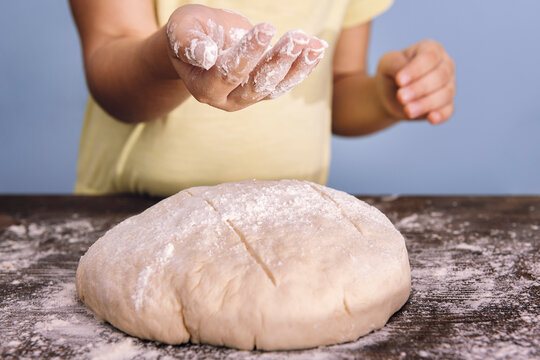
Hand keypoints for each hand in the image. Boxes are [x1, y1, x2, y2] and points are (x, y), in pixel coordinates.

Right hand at [166, 4, 326, 110]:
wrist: (201, 40)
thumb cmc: (190, 32)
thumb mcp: (182, 29)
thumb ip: (189, 43)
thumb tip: (206, 57)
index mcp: (204, 87)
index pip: (228, 73)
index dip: (248, 52)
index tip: (265, 28)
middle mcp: (227, 99)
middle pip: (256, 84)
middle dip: (278, 60)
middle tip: (297, 38)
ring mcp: (248, 98)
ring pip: (275, 86)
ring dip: (297, 66)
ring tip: (314, 44)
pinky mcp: (263, 91)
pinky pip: (285, 83)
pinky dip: (302, 67)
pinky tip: (317, 49)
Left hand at [375, 40, 454, 124]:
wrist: (389, 95)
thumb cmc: (391, 74)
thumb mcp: (387, 63)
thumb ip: (395, 64)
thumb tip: (403, 78)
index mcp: (431, 49)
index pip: (430, 57)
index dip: (416, 69)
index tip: (399, 81)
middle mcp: (445, 65)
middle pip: (440, 76)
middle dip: (419, 88)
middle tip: (401, 97)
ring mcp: (448, 85)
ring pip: (445, 94)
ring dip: (426, 103)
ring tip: (407, 110)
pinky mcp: (446, 105)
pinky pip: (448, 110)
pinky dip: (441, 115)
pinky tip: (431, 119)